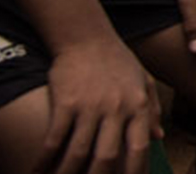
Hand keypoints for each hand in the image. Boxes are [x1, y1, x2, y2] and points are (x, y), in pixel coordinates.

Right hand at [41, 37, 158, 173]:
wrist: (86, 36)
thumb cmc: (117, 60)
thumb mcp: (143, 81)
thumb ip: (151, 110)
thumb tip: (159, 137)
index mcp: (137, 106)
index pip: (138, 149)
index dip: (132, 173)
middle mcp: (116, 108)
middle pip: (107, 158)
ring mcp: (90, 106)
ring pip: (78, 154)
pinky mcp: (65, 102)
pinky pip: (54, 139)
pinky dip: (44, 161)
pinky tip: (36, 172)